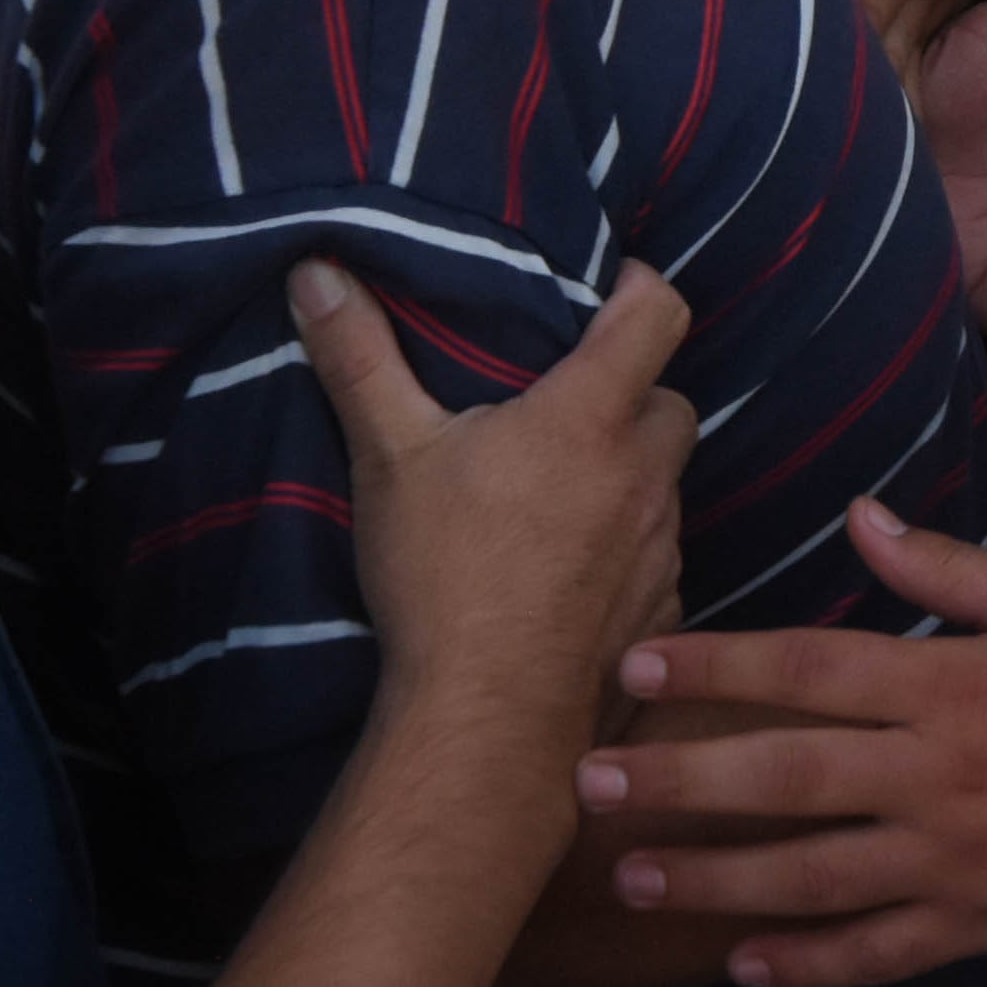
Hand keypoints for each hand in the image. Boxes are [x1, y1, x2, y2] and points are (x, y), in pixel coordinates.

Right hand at [295, 256, 697, 749]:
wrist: (487, 717)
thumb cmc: (443, 577)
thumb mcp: (389, 456)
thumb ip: (359, 357)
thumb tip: (317, 269)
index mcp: (590, 419)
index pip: (660, 314)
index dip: (642, 289)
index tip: (607, 289)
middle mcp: (644, 475)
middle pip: (669, 403)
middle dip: (632, 396)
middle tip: (567, 407)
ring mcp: (662, 548)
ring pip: (665, 484)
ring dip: (627, 477)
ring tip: (558, 494)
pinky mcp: (662, 613)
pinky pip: (658, 559)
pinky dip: (626, 552)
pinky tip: (569, 572)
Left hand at [575, 497, 986, 986]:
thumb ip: (950, 568)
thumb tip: (862, 516)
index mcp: (952, 685)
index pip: (810, 668)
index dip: (718, 666)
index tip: (638, 665)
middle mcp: (940, 777)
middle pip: (787, 778)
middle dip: (679, 780)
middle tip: (589, 782)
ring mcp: (955, 862)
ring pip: (813, 877)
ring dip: (715, 880)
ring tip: (634, 878)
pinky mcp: (979, 926)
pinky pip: (878, 953)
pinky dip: (808, 963)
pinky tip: (742, 963)